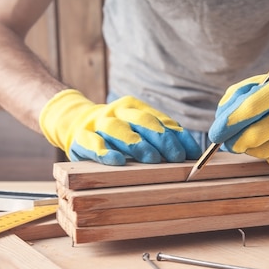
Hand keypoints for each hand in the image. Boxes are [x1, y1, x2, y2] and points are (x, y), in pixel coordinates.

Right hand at [39, 89, 201, 164]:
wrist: (75, 123)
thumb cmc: (117, 132)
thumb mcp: (138, 130)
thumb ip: (162, 137)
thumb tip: (193, 154)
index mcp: (135, 107)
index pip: (161, 120)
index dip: (178, 136)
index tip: (192, 154)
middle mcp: (118, 112)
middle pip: (143, 122)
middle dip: (161, 139)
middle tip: (175, 157)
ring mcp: (98, 123)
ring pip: (119, 130)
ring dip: (137, 144)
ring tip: (151, 158)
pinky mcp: (81, 138)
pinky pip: (94, 144)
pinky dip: (106, 152)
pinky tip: (117, 161)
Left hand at [209, 71, 268, 169]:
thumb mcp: (266, 83)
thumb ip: (239, 95)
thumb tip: (220, 119)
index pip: (250, 108)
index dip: (229, 123)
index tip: (215, 134)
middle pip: (255, 136)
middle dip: (235, 143)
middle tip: (228, 145)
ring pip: (264, 152)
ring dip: (252, 150)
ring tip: (254, 140)